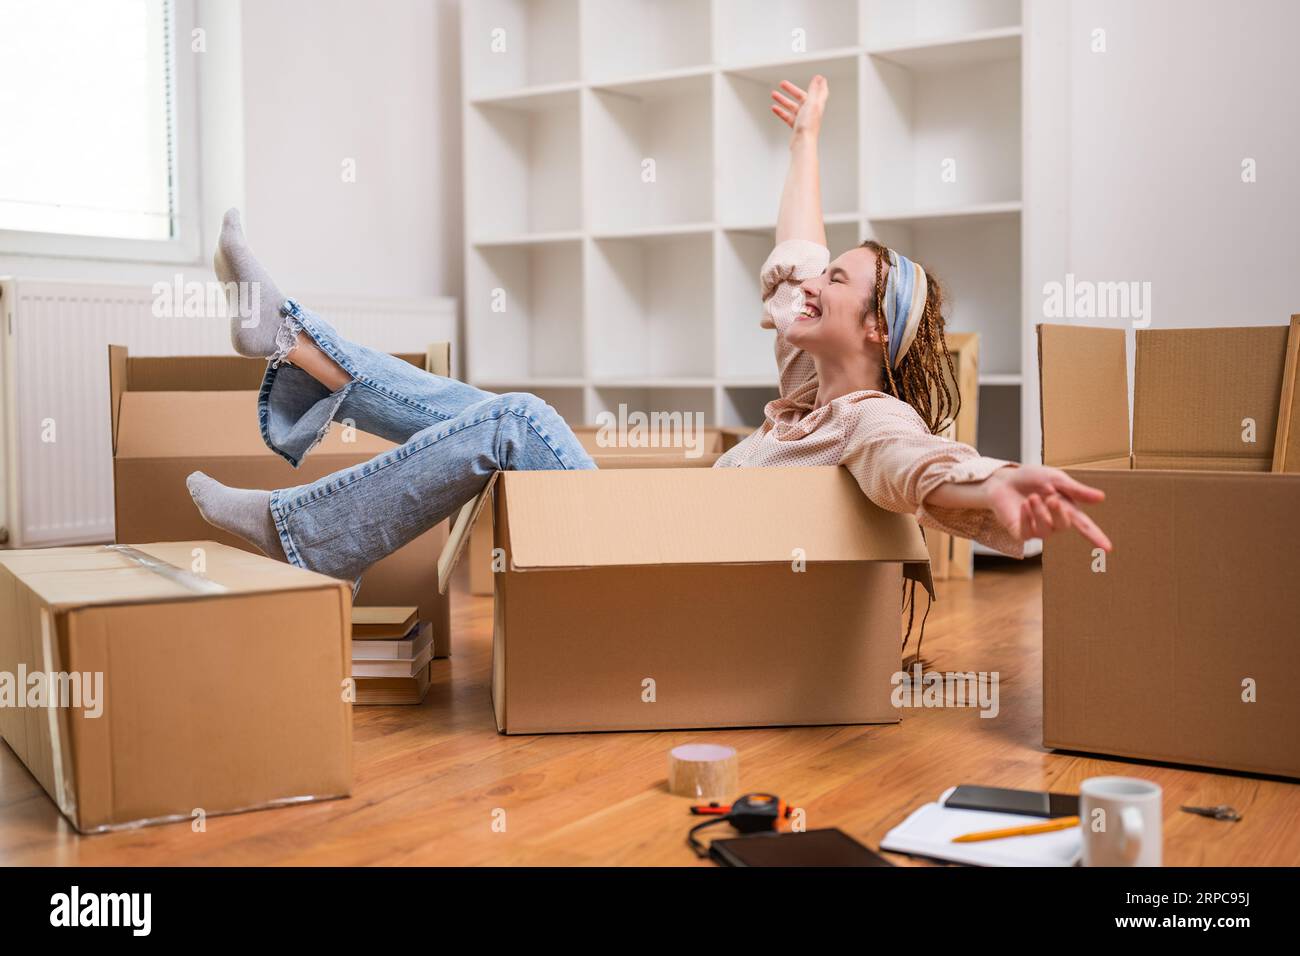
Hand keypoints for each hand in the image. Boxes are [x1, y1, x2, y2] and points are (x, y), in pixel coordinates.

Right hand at [770, 76, 827, 143]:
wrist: (803, 142)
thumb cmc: (808, 125)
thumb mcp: (811, 103)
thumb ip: (814, 90)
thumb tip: (818, 78)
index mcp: (816, 104)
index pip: (820, 91)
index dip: (819, 84)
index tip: (818, 78)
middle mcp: (810, 111)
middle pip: (801, 97)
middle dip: (792, 90)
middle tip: (783, 84)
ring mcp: (803, 119)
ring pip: (792, 106)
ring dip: (783, 99)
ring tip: (774, 94)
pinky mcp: (796, 126)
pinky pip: (787, 116)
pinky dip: (781, 111)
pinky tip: (775, 108)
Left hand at [985, 466, 1112, 550]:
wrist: (1005, 479)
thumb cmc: (1032, 478)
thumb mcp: (1056, 479)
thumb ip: (1076, 490)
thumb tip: (1101, 498)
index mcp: (1067, 509)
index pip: (1085, 527)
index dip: (1096, 537)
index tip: (1108, 549)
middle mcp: (1054, 522)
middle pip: (1064, 526)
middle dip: (1058, 513)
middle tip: (1051, 497)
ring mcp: (1038, 529)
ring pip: (1045, 530)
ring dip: (1039, 512)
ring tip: (1032, 497)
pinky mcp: (1021, 532)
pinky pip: (1027, 532)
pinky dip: (1026, 517)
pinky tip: (1023, 505)